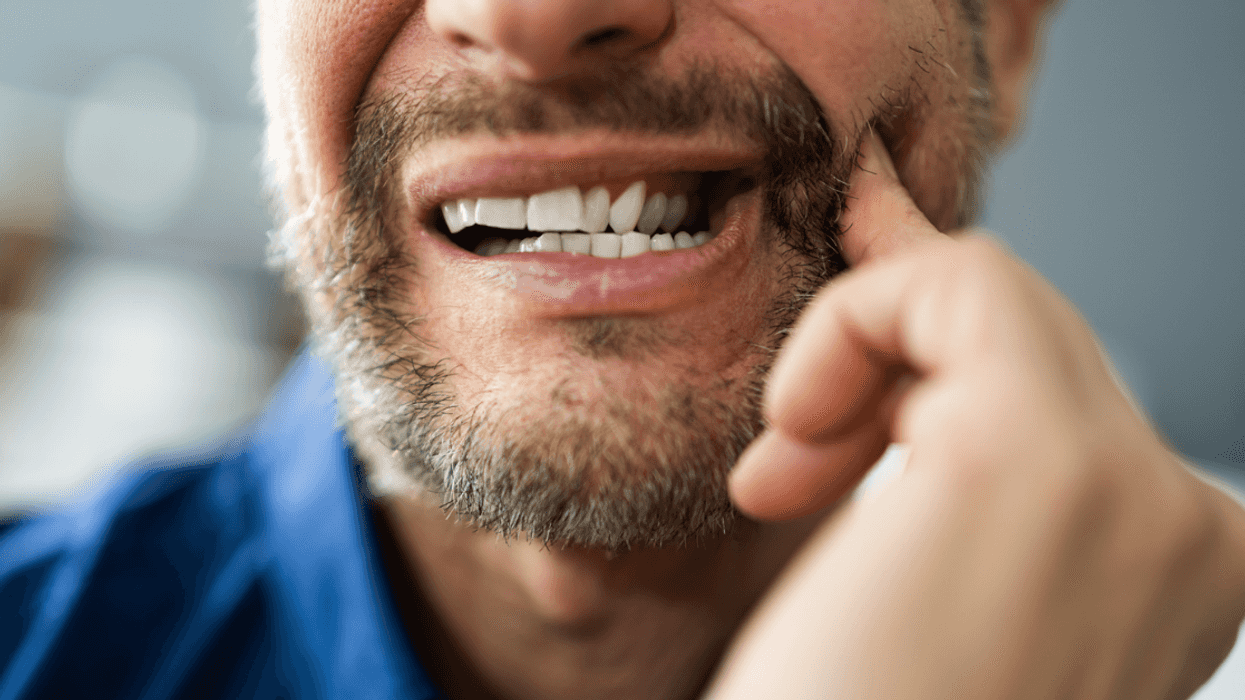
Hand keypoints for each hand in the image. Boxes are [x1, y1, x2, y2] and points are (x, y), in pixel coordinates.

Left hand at [707, 131, 1244, 698]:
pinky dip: (849, 329)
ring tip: (784, 478)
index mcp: (1181, 572)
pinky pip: (952, 288)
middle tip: (786, 466)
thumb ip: (934, 424)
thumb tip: (894, 245)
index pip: (1068, 382)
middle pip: (1027, 340)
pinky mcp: (1035, 462)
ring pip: (989, 299)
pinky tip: (792, 446)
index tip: (862, 291)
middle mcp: (1191, 534)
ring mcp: (1133, 497)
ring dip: (854, 363)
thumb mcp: (914, 566)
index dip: (943, 332)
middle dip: (883, 366)